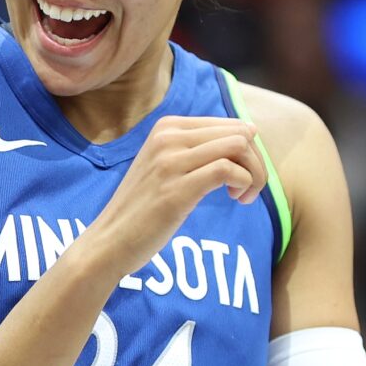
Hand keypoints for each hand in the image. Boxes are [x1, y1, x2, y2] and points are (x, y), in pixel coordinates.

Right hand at [83, 115, 268, 277]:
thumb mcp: (166, 166)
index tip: (240, 177)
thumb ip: (198, 148)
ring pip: (238, 147)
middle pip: (239, 132)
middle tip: (248, 189)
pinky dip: (244, 184)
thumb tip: (250, 131)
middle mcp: (168, 137)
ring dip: (254, 173)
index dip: (248, 150)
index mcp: (167, 127)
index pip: (230, 124)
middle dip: (256, 162)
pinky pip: (228, 170)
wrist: (109, 241)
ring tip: (243, 195)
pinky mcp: (178, 189)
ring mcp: (171, 162)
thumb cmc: (144, 209)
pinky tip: (235, 199)